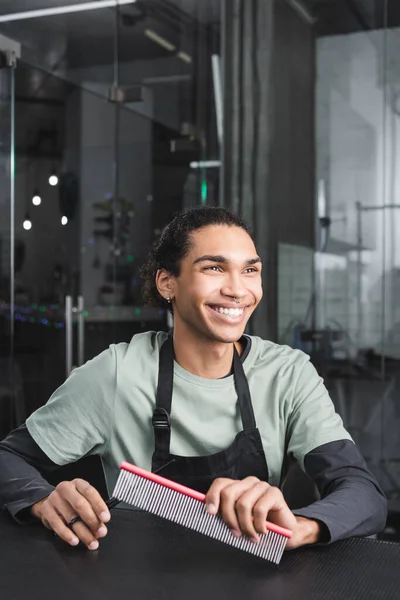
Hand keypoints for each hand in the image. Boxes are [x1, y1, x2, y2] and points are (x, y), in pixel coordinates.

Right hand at [30, 479, 110, 549]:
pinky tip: (74, 540)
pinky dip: (67, 535)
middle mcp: (65, 488)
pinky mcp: (45, 510)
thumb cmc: (71, 502)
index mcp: (78, 483)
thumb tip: (101, 526)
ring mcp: (54, 498)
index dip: (99, 506)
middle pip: (80, 504)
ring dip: (83, 532)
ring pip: (70, 517)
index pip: (90, 492)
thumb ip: (93, 511)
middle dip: (92, 521)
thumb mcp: (83, 500)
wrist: (51, 502)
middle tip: (100, 532)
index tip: (105, 518)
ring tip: (91, 541)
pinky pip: (57, 524)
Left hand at [205, 477, 320, 549]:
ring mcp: (262, 486)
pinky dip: (258, 525)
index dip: (212, 497)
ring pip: (243, 504)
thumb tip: (210, 515)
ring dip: (245, 526)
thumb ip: (227, 514)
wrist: (288, 532)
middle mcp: (249, 483)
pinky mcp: (274, 493)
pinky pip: (259, 509)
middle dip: (229, 517)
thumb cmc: (260, 527)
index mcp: (238, 486)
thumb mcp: (240, 521)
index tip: (211, 513)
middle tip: (235, 534)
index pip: (220, 484)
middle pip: (229, 494)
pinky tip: (262, 531)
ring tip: (251, 537)